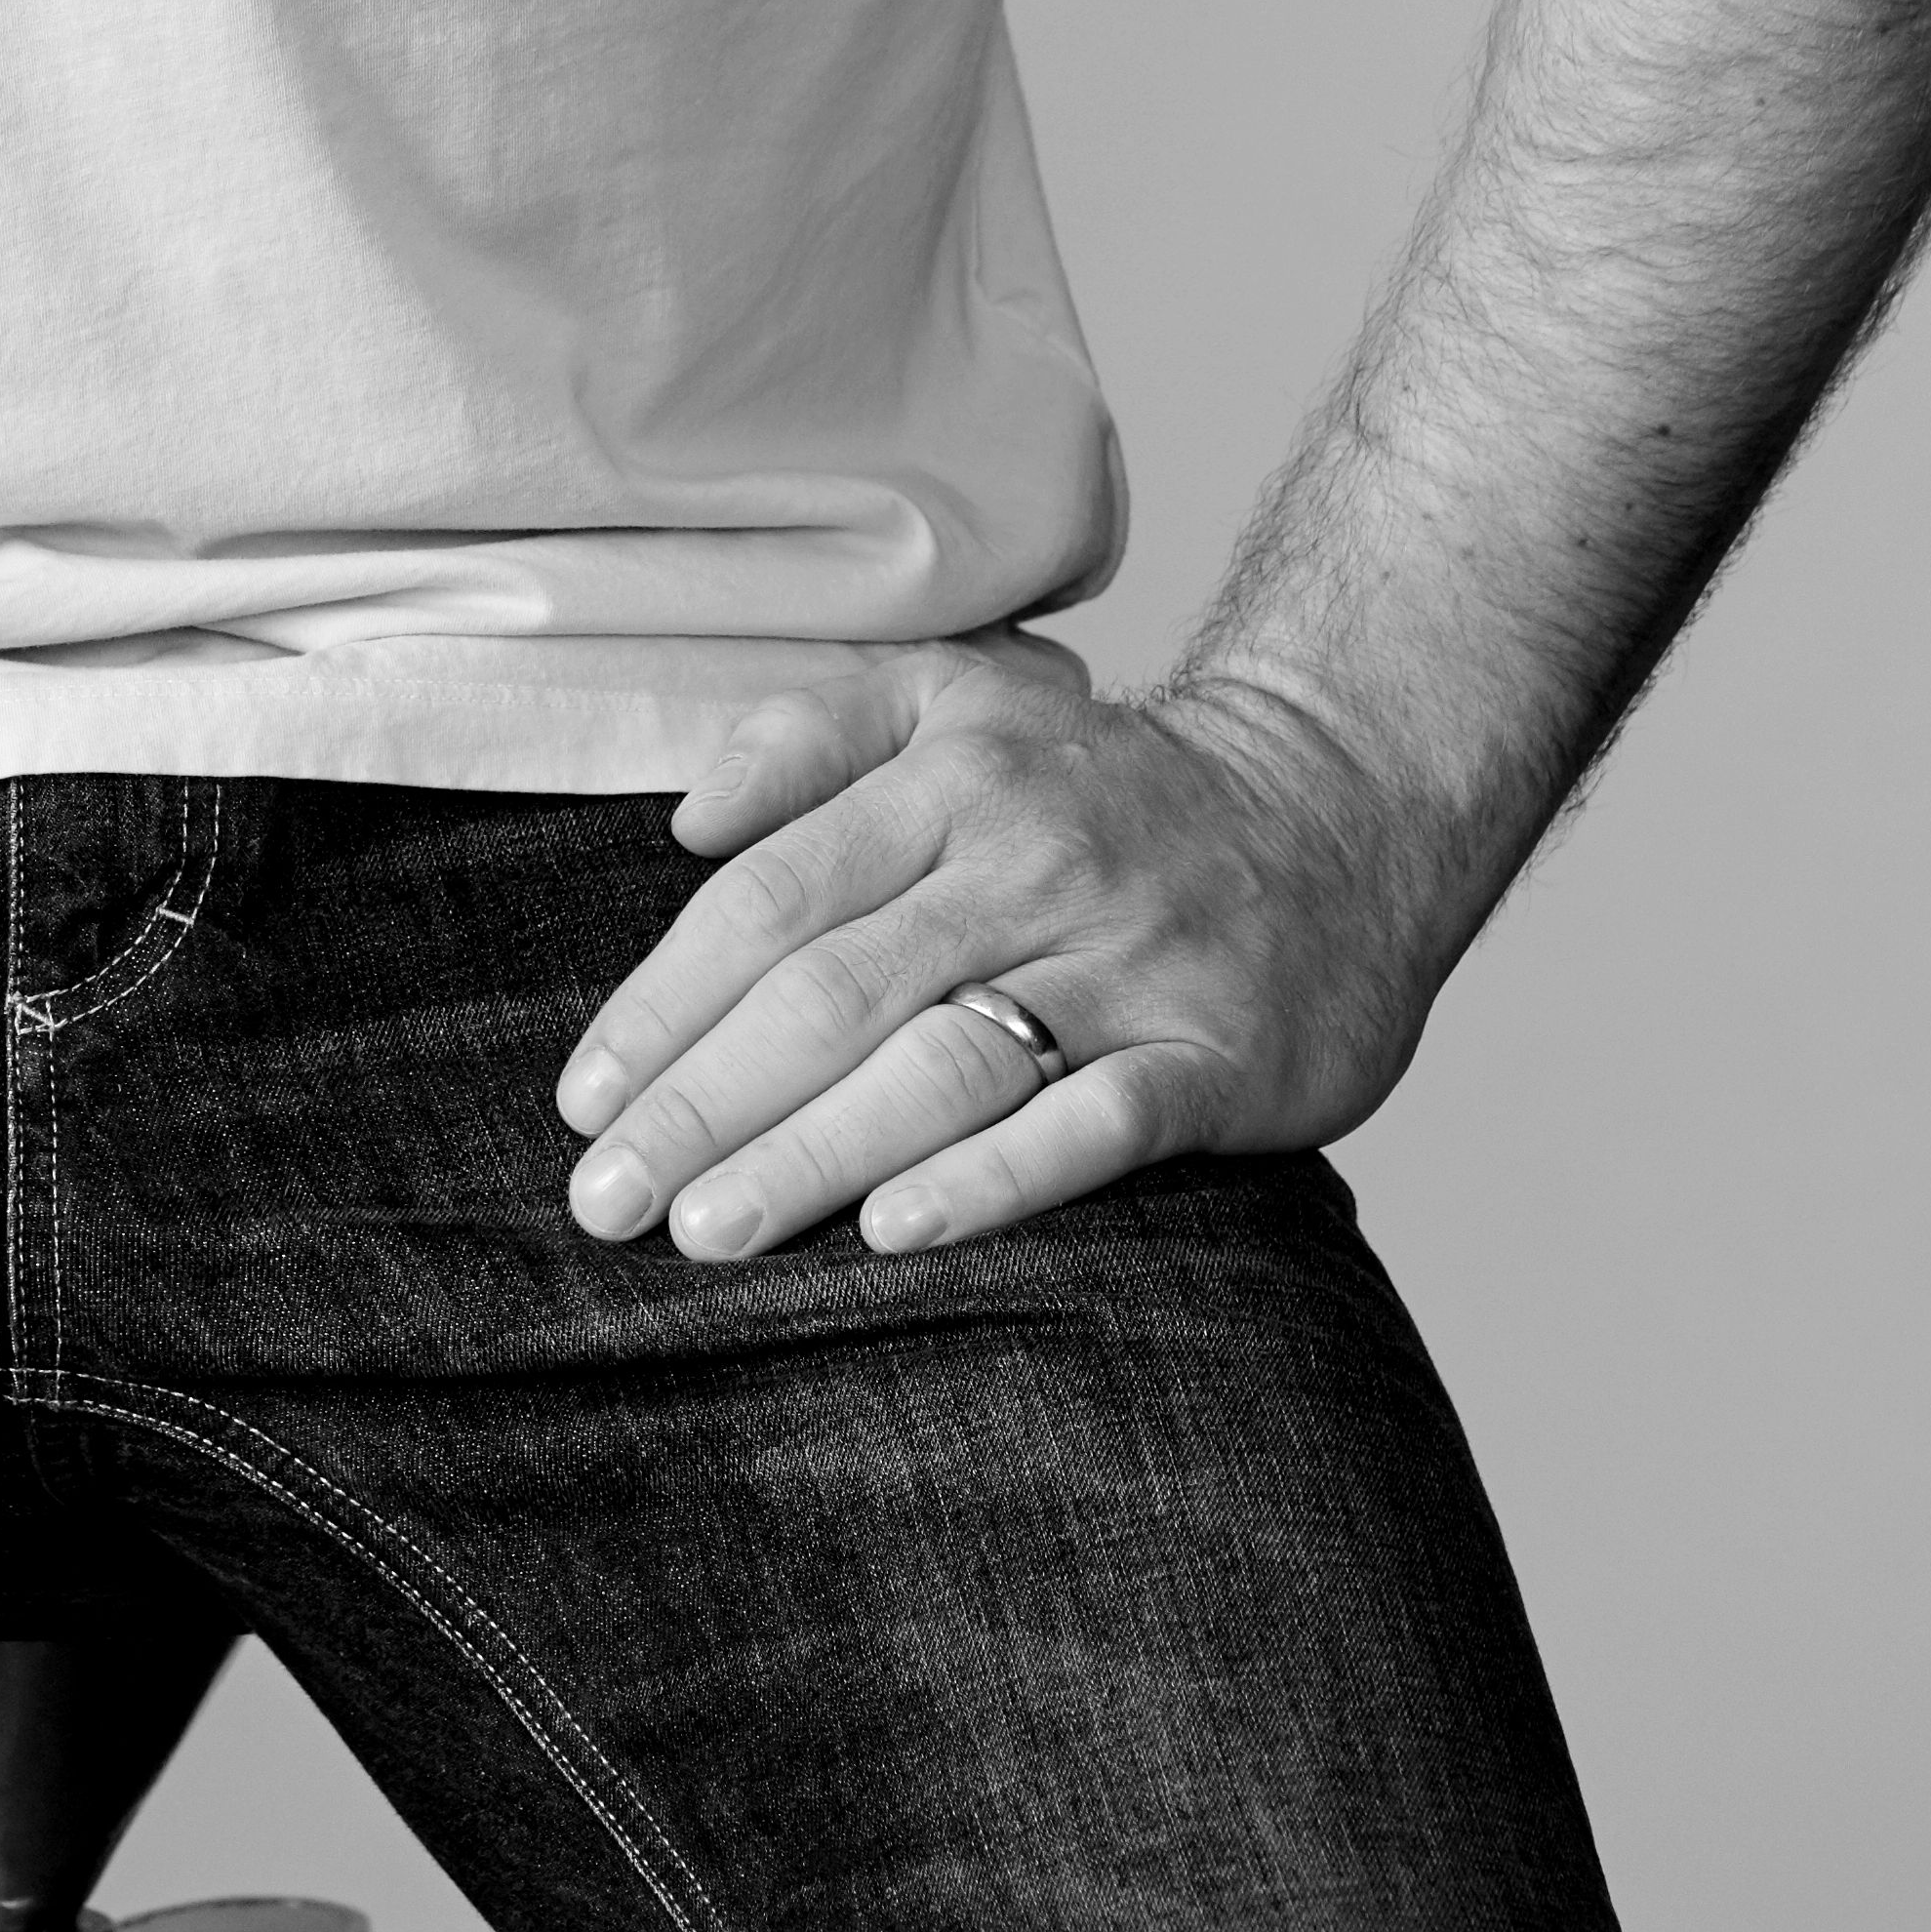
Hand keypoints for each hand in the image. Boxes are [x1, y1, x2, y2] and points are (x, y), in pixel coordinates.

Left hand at [552, 647, 1443, 1266]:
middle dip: (706, 1103)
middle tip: (607, 1201)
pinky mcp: (1216, 1054)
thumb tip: (686, 820)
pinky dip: (994, 1178)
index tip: (583, 1098)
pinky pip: (1094, 1123)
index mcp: (950, 779)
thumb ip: (809, 737)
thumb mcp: (955, 700)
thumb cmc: (1106, 784)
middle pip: (833, 991)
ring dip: (814, 1151)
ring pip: (945, 1060)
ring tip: (709, 1231)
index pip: (772, 898)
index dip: (666, 1002)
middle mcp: (1030, 863)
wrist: (1347, 805)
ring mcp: (1128, 961)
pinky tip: (898, 1228)